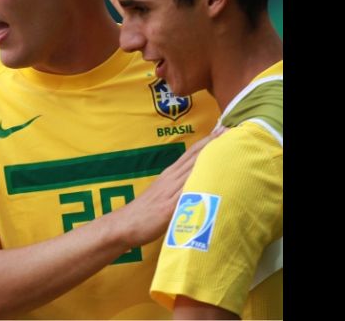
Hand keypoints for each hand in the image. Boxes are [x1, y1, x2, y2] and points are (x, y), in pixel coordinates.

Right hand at [114, 126, 226, 247]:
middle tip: (230, 129)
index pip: (190, 154)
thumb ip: (176, 187)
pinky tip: (215, 178)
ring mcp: (171, 192)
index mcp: (169, 175)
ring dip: (211, 158)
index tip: (222, 130)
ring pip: (194, 170)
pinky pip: (188, 193)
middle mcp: (171, 179)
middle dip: (213, 144)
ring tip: (227, 146)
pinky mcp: (170, 207)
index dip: (206, 141)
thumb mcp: (160, 194)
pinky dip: (201, 183)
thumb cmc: (143, 212)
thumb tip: (193, 183)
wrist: (125, 224)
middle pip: (195, 158)